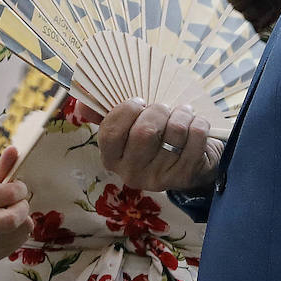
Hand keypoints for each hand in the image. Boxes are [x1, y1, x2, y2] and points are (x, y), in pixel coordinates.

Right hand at [0, 145, 31, 264]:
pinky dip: (19, 232)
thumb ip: (0, 167)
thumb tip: (15, 150)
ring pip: (21, 231)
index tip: (16, 186)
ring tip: (10, 212)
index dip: (19, 188)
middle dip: (22, 207)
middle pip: (12, 220)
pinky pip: (20, 242)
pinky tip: (7, 226)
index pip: (7, 194)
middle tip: (18, 202)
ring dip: (23, 219)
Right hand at [94, 101, 220, 192]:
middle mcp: (131, 173)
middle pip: (144, 132)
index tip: (140, 101)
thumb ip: (103, 114)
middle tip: (164, 107)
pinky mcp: (185, 176)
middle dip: (158, 110)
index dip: (126, 111)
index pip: (111, 133)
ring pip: (174, 133)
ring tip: (183, 113)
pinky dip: (199, 124)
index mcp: (112, 159)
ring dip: (182, 114)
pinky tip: (196, 124)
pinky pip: (195, 139)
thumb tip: (81, 106)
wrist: (191, 163)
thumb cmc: (155, 137)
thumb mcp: (128, 126)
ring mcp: (159, 178)